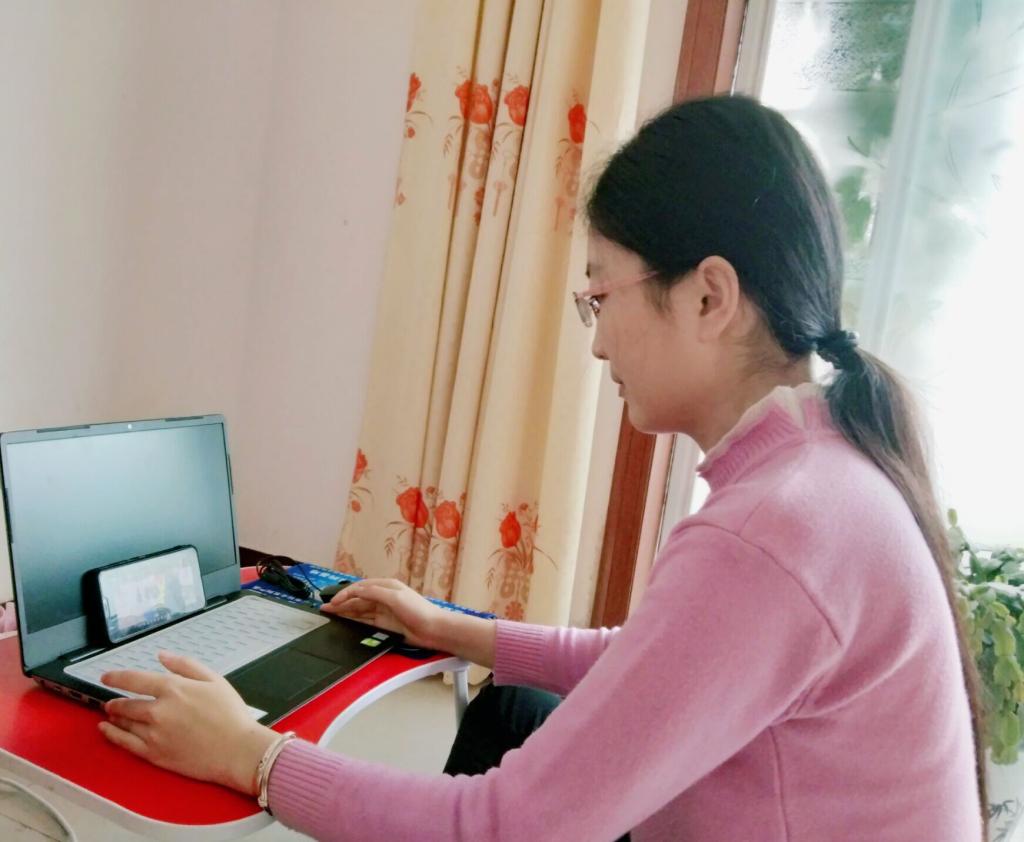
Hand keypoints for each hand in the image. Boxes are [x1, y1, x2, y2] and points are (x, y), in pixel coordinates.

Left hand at [98, 651, 277, 794]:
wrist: (236, 749)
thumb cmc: (230, 714)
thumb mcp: (214, 679)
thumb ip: (185, 665)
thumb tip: (162, 656)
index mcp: (173, 689)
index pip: (135, 679)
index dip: (117, 677)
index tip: (107, 677)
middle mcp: (158, 710)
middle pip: (126, 703)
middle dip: (115, 701)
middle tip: (111, 701)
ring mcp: (153, 734)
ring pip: (124, 722)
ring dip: (114, 716)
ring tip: (110, 713)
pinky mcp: (154, 754)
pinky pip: (125, 743)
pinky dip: (112, 735)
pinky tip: (105, 730)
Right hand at [320, 578, 445, 649]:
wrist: (434, 630)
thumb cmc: (418, 610)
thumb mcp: (395, 597)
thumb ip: (374, 593)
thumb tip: (356, 591)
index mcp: (386, 586)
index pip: (360, 588)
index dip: (345, 593)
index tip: (332, 601)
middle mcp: (383, 597)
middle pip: (357, 599)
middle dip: (341, 603)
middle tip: (324, 608)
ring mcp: (383, 612)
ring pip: (359, 611)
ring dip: (345, 612)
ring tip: (329, 615)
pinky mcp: (384, 625)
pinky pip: (365, 622)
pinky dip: (353, 621)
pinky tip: (344, 622)